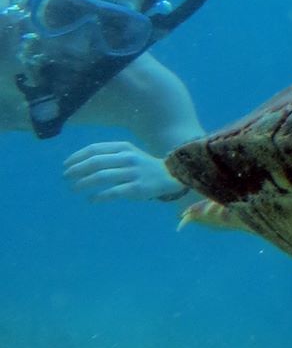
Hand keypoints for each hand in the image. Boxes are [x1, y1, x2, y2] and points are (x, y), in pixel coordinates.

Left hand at [63, 142, 182, 202]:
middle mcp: (127, 158)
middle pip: (96, 162)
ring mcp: (132, 173)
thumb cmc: (141, 165)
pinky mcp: (136, 188)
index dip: (77, 157)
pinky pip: (113, 192)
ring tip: (74, 188)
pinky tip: (91, 199)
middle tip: (65, 177)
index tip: (65, 165)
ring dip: (84, 183)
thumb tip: (79, 162)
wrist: (169, 175)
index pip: (94, 149)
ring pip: (102, 177)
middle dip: (76, 170)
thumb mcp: (127, 153)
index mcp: (123, 147)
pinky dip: (99, 196)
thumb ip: (108, 154)